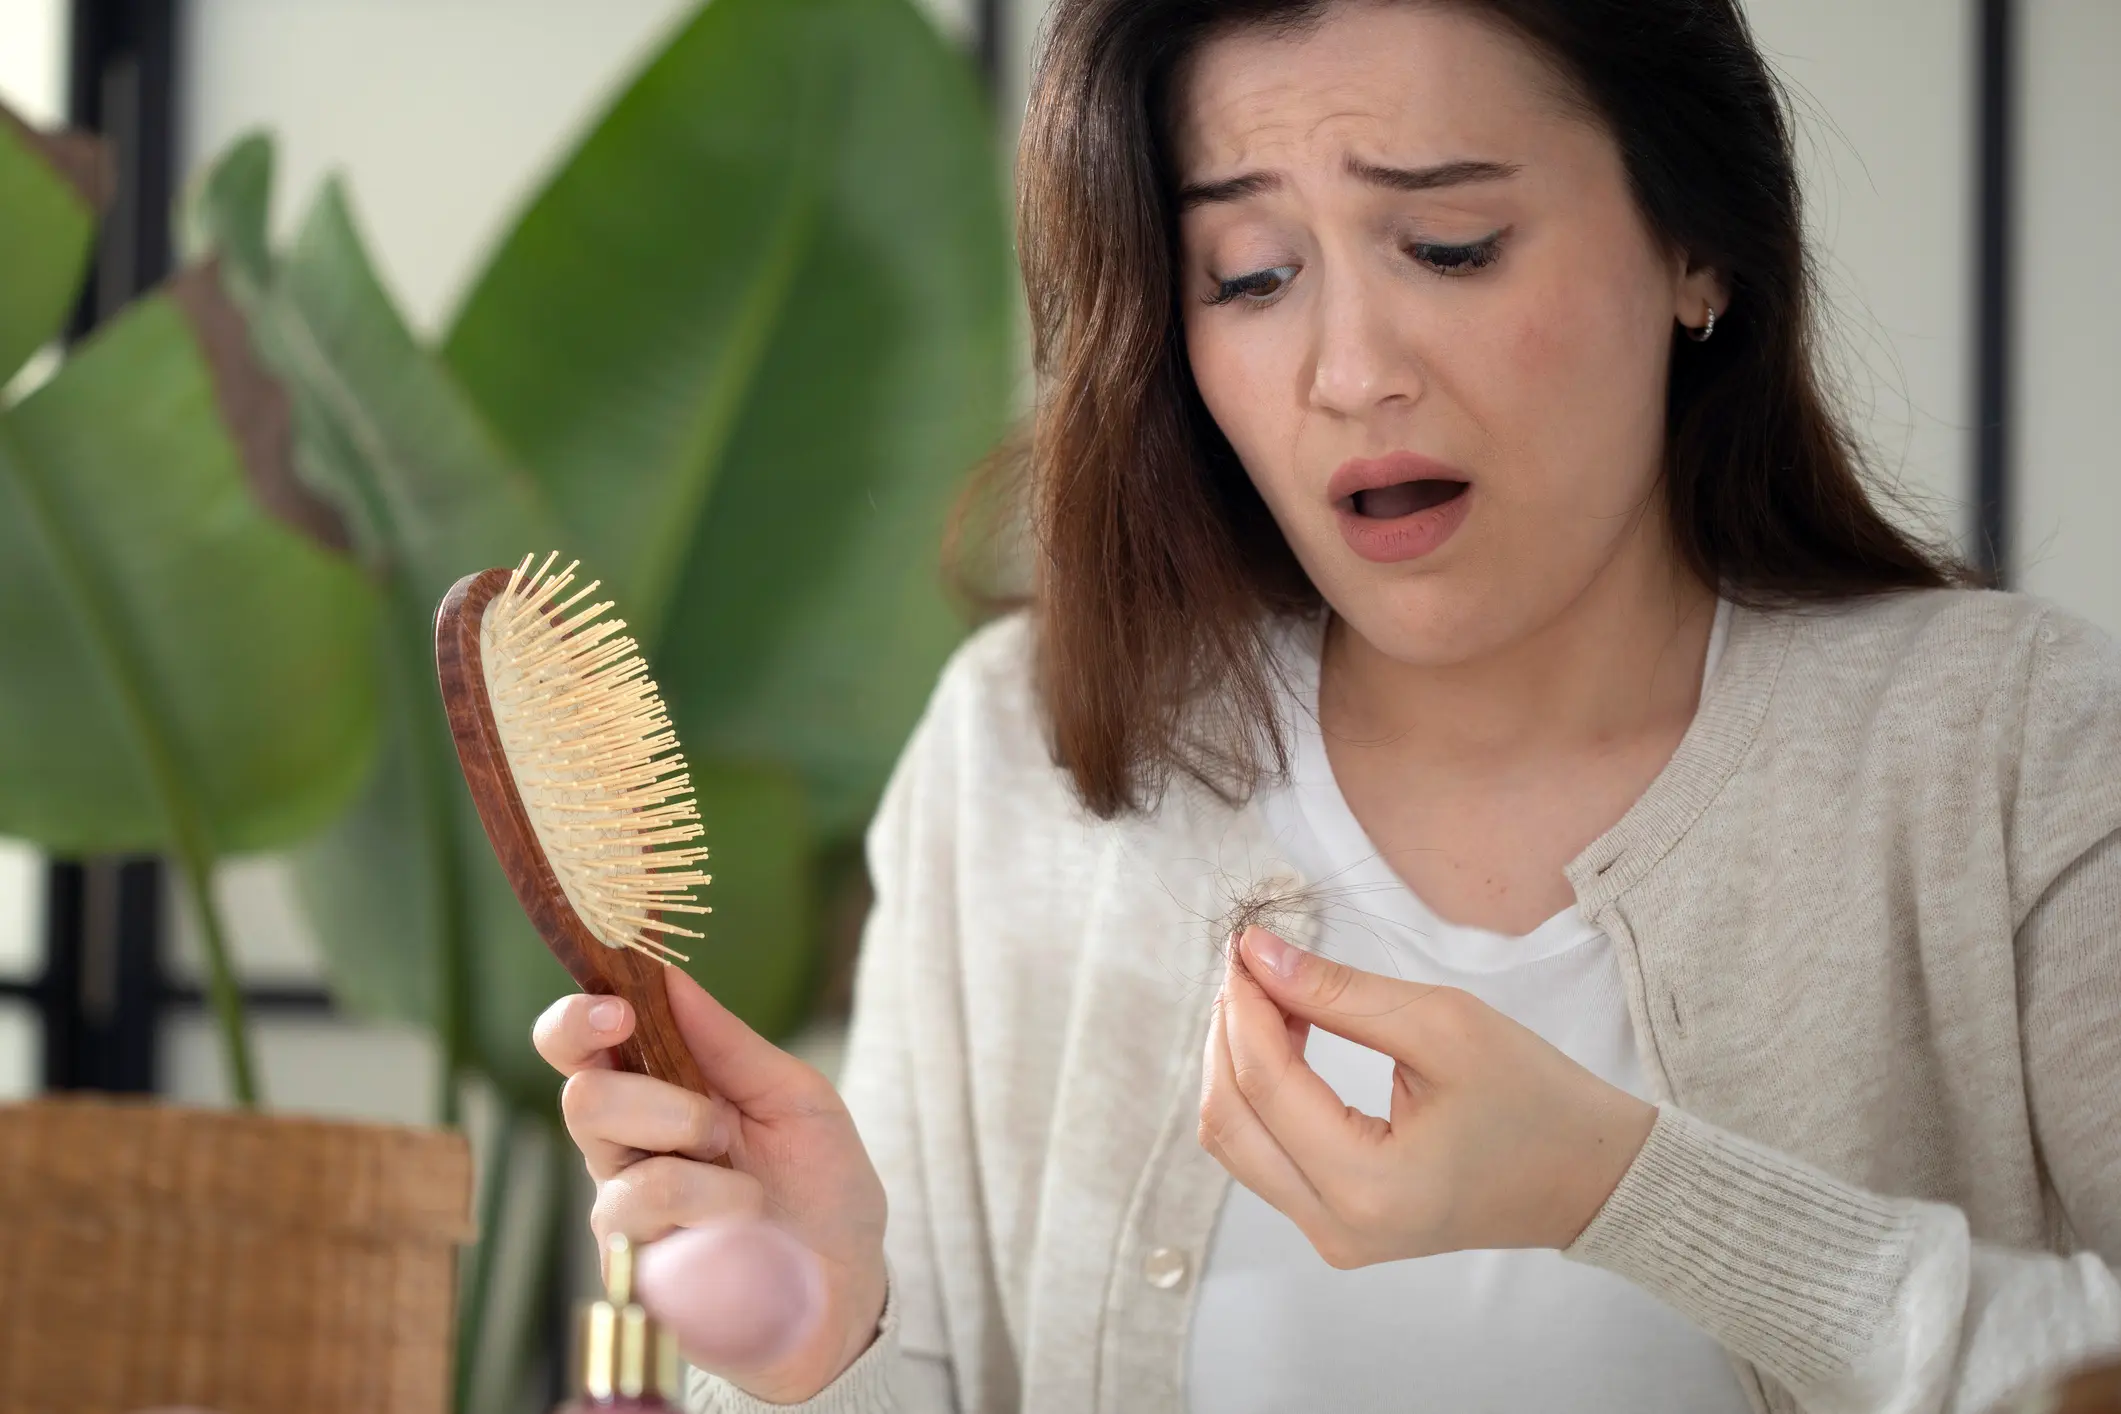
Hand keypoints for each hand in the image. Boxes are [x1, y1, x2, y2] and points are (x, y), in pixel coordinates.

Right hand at [534, 968, 886, 1402]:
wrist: (849, 1283)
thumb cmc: (821, 1185)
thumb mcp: (795, 1098)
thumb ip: (729, 1044)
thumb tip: (666, 975)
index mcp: (655, 1095)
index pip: (578, 1048)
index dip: (577, 1020)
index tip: (618, 1008)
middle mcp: (624, 1154)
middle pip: (583, 1099)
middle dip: (662, 1102)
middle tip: (721, 1128)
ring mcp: (624, 1220)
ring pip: (624, 1171)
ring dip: (705, 1173)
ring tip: (749, 1196)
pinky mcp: (635, 1279)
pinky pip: (653, 1232)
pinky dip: (718, 1219)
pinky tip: (746, 1234)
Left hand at [1198, 925, 1654, 1266]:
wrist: (1589, 1177)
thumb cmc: (1536, 1099)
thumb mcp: (1444, 1025)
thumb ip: (1337, 992)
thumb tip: (1257, 955)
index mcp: (1371, 1186)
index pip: (1264, 1085)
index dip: (1244, 1005)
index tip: (1245, 945)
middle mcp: (1338, 1228)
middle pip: (1229, 1120)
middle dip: (1228, 1032)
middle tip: (1252, 965)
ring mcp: (1333, 1237)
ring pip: (1236, 1141)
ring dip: (1238, 1061)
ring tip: (1275, 995)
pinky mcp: (1336, 1227)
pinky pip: (1265, 1156)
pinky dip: (1261, 1092)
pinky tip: (1288, 1038)